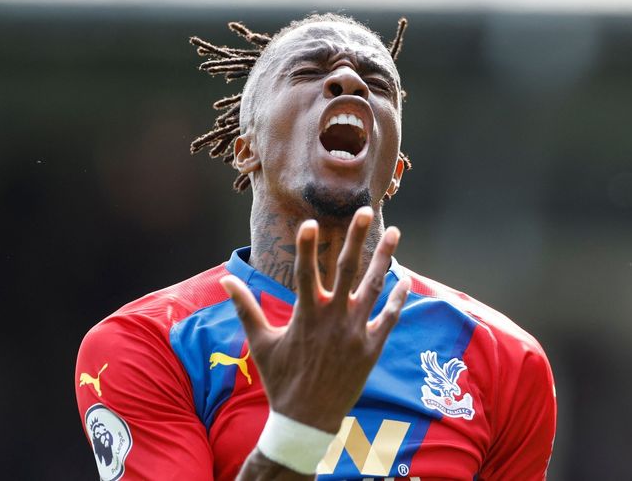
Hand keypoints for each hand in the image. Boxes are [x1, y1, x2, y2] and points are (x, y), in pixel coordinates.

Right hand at [220, 207, 409, 432]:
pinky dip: (397, 299)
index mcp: (306, 315)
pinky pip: (388, 318)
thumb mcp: (260, 342)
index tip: (312, 222)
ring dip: (384, 259)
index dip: (308, 247)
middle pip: (348, 270)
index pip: (306, 273)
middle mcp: (333, 319)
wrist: (306, 420)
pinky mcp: (371, 348)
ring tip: (395, 234)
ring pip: (373, 288)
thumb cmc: (280, 379)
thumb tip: (226, 279)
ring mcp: (355, 333)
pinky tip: (404, 280)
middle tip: (367, 211)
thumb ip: (245, 308)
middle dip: (357, 238)